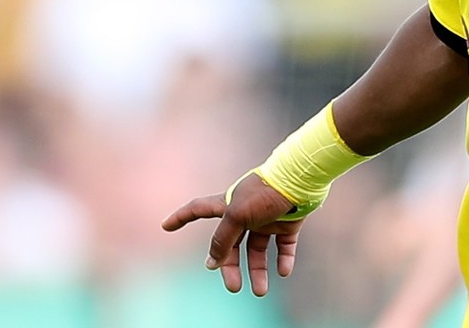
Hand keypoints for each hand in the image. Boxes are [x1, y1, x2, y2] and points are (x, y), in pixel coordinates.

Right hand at [161, 174, 303, 295]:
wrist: (302, 179)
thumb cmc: (266, 193)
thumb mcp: (237, 215)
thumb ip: (223, 237)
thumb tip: (212, 260)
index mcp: (229, 204)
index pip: (199, 209)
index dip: (181, 217)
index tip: (166, 226)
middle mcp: (246, 212)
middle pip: (231, 243)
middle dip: (230, 266)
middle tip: (233, 287)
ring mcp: (268, 217)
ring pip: (258, 249)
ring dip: (258, 271)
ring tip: (260, 291)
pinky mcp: (289, 222)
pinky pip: (284, 246)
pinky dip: (283, 260)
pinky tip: (282, 271)